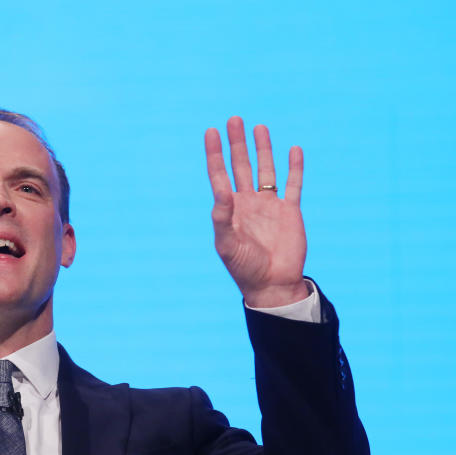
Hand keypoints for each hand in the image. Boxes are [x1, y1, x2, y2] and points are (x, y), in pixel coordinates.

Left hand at [205, 116, 308, 307]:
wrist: (272, 285)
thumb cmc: (245, 268)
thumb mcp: (227, 244)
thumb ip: (222, 217)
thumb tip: (221, 190)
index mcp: (229, 209)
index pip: (220, 175)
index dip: (215, 153)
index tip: (211, 132)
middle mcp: (248, 203)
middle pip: (241, 166)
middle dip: (237, 144)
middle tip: (234, 120)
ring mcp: (269, 206)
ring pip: (265, 170)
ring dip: (262, 149)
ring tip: (258, 127)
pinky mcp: (290, 211)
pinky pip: (293, 184)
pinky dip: (294, 167)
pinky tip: (293, 150)